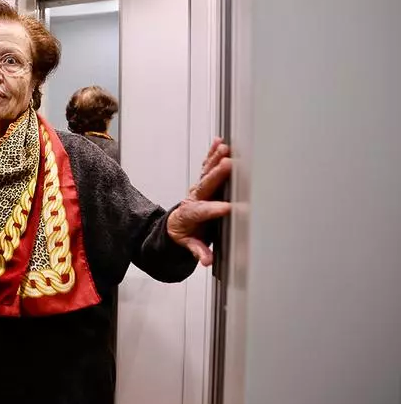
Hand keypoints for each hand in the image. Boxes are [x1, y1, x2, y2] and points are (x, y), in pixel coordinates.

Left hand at [167, 137, 232, 265]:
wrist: (175, 225)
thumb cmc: (184, 233)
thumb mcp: (188, 245)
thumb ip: (197, 251)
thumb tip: (205, 260)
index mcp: (190, 215)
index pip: (202, 211)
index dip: (213, 210)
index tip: (227, 208)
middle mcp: (194, 198)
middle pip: (206, 186)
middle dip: (217, 176)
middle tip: (228, 165)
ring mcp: (198, 189)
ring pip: (207, 173)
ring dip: (216, 160)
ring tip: (225, 149)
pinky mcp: (201, 182)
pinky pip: (206, 166)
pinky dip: (212, 154)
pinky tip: (220, 142)